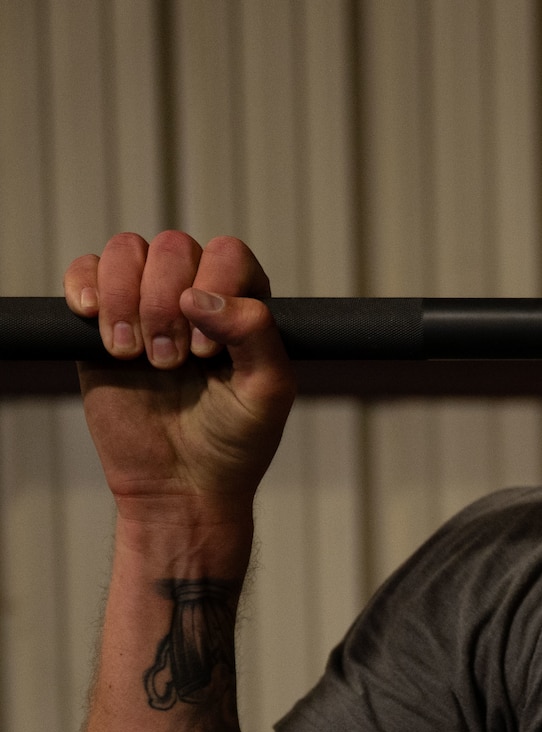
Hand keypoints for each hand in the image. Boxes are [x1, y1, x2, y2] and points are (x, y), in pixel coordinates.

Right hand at [66, 233, 294, 524]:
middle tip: (171, 363)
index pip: (227, 253)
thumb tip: (198, 296)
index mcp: (243, 303)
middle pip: (172, 247)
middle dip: (165, 305)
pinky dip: (86, 288)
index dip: (214, 291)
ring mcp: (145, 304)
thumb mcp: (267, 390)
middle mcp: (195, 294)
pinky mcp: (100, 322)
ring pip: (126, 251)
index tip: (209, 353)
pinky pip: (85, 270)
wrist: (180, 484)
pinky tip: (97, 324)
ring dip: (126, 301)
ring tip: (135, 355)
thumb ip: (255, 334)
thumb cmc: (234, 439)